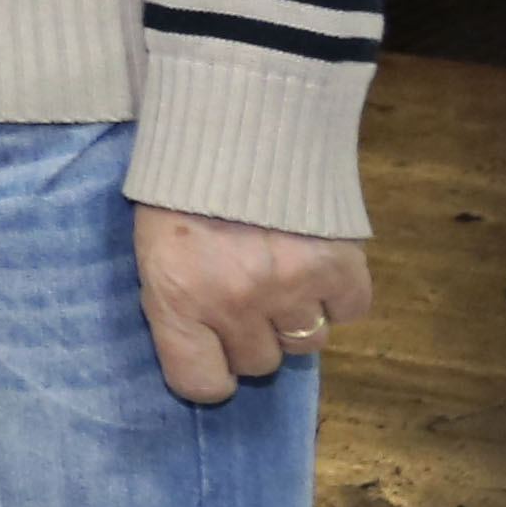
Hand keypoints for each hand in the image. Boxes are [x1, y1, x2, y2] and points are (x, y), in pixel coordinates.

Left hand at [134, 201, 373, 404]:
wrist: (233, 123)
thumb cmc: (178, 187)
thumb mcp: (154, 247)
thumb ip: (178, 303)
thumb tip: (208, 353)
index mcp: (178, 300)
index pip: (201, 383)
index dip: (211, 373)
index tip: (214, 356)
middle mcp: (236, 303)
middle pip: (261, 362)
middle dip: (253, 335)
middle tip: (246, 294)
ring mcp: (292, 288)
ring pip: (309, 342)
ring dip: (297, 316)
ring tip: (281, 273)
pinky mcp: (340, 267)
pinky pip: (350, 310)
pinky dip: (339, 293)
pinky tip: (317, 263)